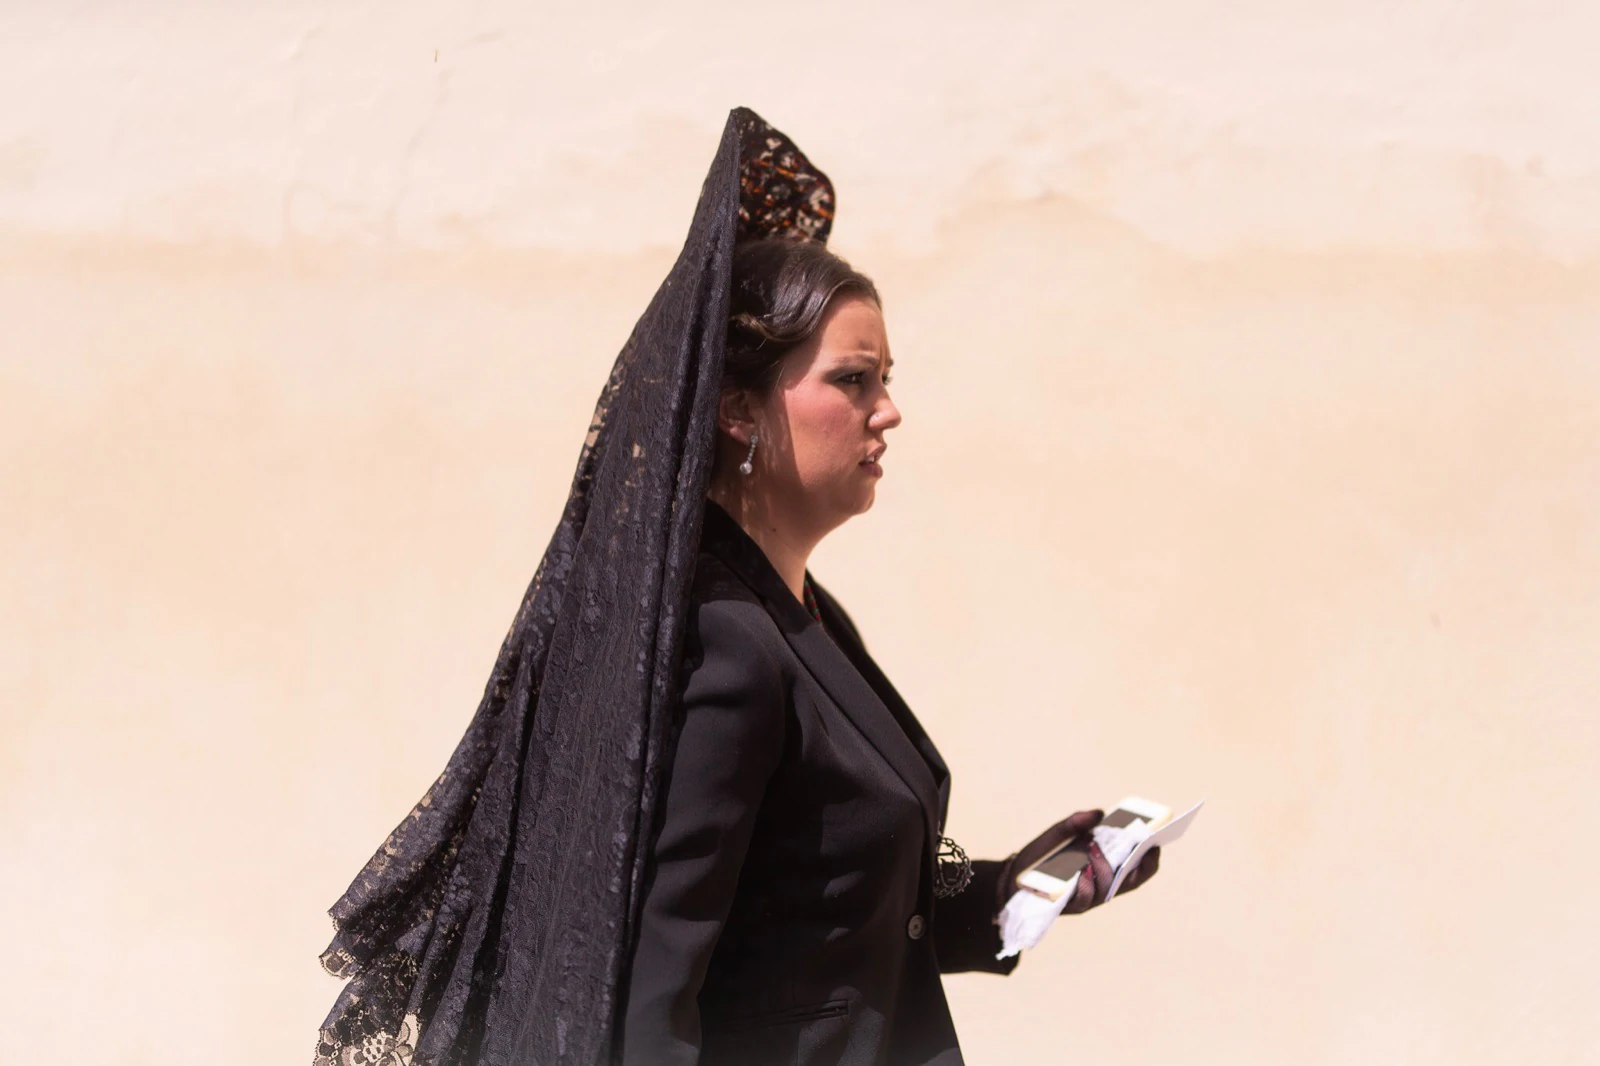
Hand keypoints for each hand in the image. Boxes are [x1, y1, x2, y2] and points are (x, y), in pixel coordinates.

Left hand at [996, 809, 1161, 916]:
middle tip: (1137, 845)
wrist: (1012, 877)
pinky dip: (1085, 883)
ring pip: (1107, 888)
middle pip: (1130, 881)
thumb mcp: (1059, 834)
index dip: (1150, 859)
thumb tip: (1099, 812)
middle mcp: (1101, 886)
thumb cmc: (1041, 857)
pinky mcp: (1070, 906)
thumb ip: (1077, 822)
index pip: (1137, 869)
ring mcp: (1087, 897)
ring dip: (1104, 868)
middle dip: (1137, 864)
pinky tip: (1081, 870)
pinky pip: (1083, 898)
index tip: (1156, 842)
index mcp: (1106, 869)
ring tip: (1094, 847)